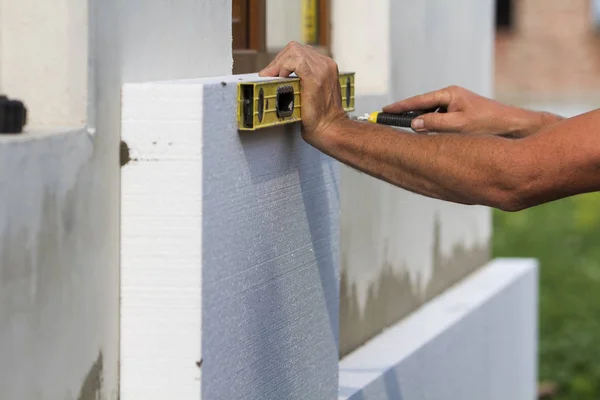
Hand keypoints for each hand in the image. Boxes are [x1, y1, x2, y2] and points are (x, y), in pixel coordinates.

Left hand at [258, 42, 346, 143]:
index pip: (301, 52)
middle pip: (295, 48)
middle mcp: (326, 64)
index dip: (283, 60)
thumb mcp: (313, 92)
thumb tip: (281, 76)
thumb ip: (303, 80)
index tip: (273, 72)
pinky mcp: (315, 77)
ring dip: (278, 63)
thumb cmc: (321, 117)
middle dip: (278, 60)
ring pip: (294, 51)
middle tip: (268, 74)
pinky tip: (280, 78)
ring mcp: (322, 69)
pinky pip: (295, 61)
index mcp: (326, 67)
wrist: (330, 129)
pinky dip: (283, 67)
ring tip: (271, 76)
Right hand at [383, 86, 556, 136]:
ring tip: (406, 136)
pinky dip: (432, 130)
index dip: (399, 107)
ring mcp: (456, 106)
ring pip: (430, 117)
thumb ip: (434, 124)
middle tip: (388, 123)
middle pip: (422, 108)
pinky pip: (439, 122)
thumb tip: (413, 124)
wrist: (513, 126)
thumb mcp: (458, 125)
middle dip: (407, 116)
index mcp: (449, 94)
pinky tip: (428, 140)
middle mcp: (451, 97)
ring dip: (421, 126)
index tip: (384, 111)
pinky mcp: (460, 116)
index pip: (418, 101)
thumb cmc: (488, 122)